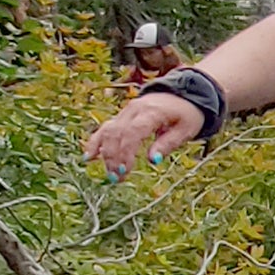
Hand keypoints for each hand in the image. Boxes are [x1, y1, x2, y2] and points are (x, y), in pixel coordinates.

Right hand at [86, 91, 202, 171]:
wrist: (182, 95)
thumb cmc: (186, 115)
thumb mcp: (185, 130)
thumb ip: (168, 144)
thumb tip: (154, 160)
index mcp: (152, 112)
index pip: (132, 132)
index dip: (126, 152)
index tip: (125, 170)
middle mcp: (134, 110)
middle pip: (116, 133)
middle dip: (114, 158)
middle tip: (116, 178)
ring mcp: (126, 112)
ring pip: (108, 131)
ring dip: (105, 154)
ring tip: (110, 174)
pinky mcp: (122, 116)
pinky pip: (105, 128)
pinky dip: (96, 142)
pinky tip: (88, 157)